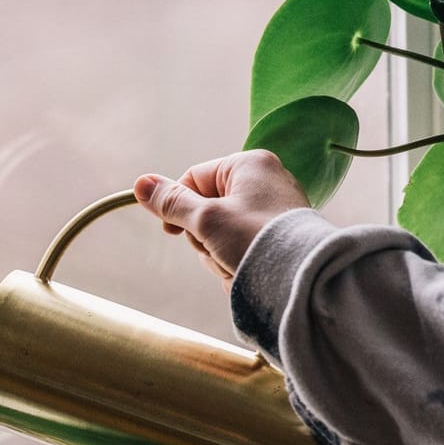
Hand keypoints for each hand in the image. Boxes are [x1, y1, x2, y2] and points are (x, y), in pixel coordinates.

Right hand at [134, 150, 308, 291]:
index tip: (173, 232)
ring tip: (236, 262)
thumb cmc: (256, 240)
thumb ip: (172, 202)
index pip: (193, 179)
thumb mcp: (206, 220)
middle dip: (204, 237)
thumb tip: (140, 183)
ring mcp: (272, 210)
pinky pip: (240, 245)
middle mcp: (264, 181)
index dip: (178, 207)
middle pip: (205, 208)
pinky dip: (236, 260)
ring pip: (220, 232)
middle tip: (219, 248)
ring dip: (218, 253)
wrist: (302, 280)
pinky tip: (247, 270)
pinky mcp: (277, 236)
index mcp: (249, 165)